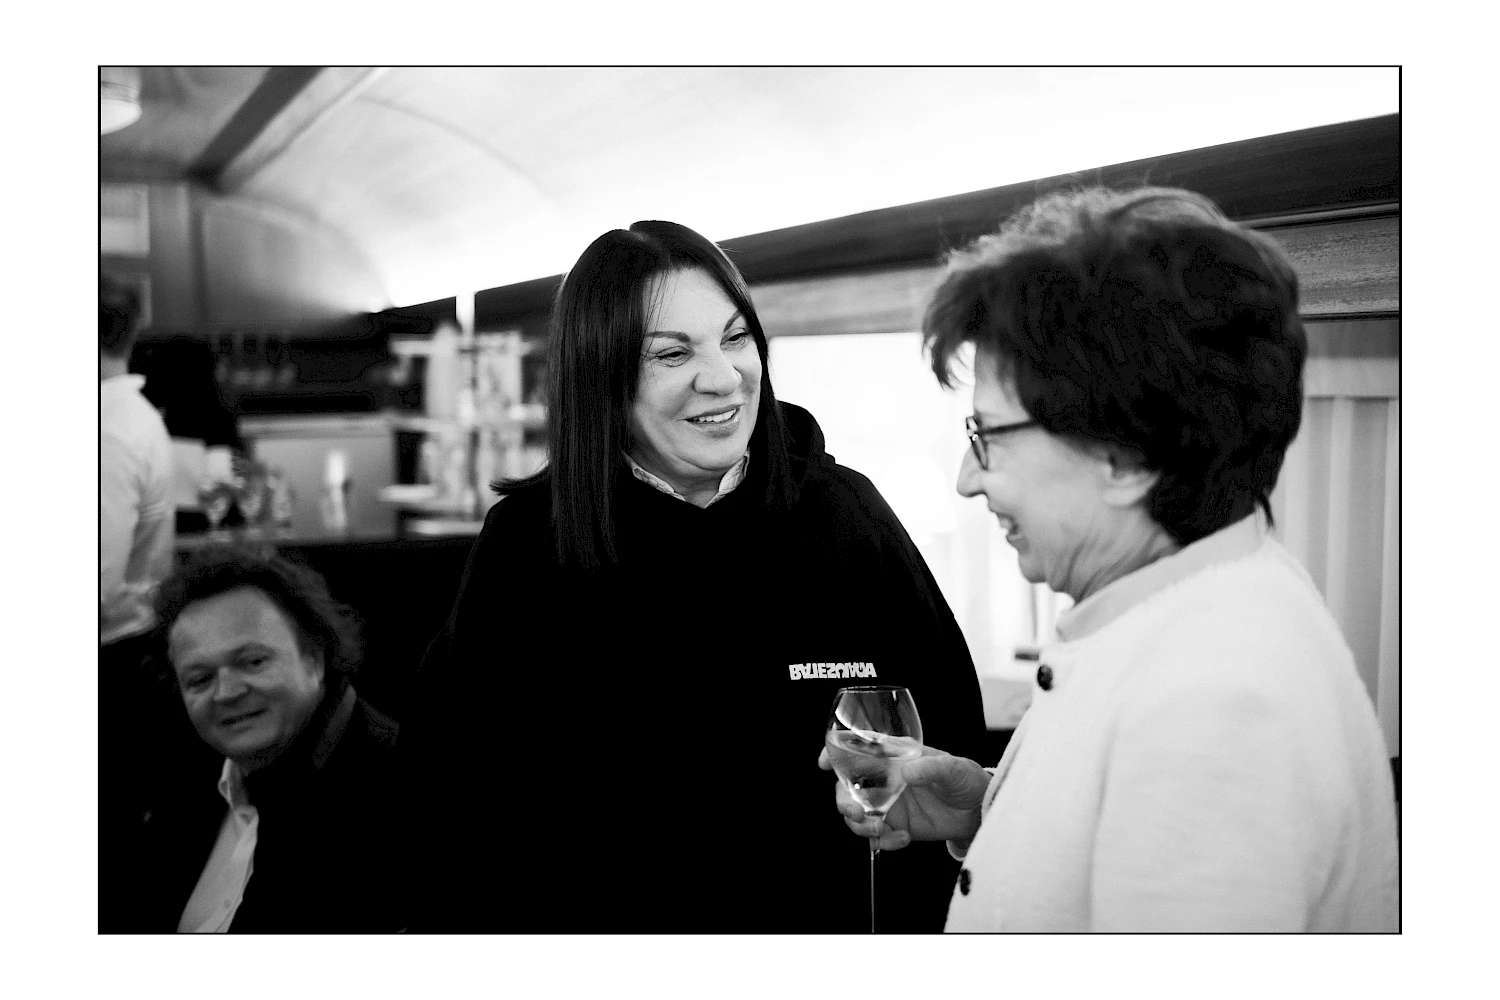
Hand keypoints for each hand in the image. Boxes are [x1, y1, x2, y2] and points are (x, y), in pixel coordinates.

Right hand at [819, 744, 989, 851]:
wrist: (978, 811)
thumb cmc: (965, 778)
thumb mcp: (954, 768)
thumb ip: (932, 768)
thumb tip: (908, 772)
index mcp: (893, 756)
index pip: (857, 749)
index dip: (836, 753)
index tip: (825, 763)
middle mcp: (884, 779)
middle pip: (847, 788)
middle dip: (843, 801)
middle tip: (856, 813)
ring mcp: (887, 803)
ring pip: (856, 814)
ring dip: (861, 825)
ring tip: (883, 830)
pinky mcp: (895, 825)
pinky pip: (876, 836)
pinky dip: (884, 841)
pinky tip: (904, 838)